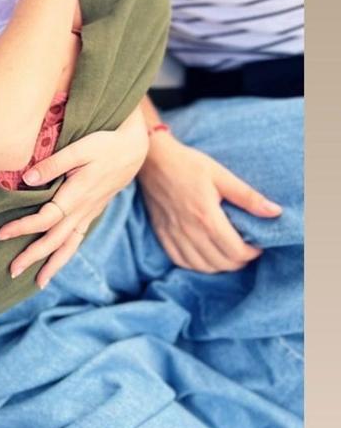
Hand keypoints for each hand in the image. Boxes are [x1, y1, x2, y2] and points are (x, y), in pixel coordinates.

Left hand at [0, 106, 148, 287]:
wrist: (133, 150)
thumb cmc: (104, 144)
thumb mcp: (79, 148)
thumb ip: (53, 164)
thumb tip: (27, 179)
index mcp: (76, 195)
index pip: (45, 219)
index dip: (22, 228)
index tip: (1, 234)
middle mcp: (83, 210)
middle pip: (54, 240)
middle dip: (33, 256)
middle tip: (12, 271)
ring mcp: (89, 213)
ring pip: (70, 246)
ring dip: (53, 265)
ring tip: (39, 282)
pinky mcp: (93, 212)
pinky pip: (78, 239)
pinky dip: (67, 254)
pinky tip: (58, 262)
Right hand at [137, 131, 282, 272]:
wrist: (153, 160)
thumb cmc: (189, 165)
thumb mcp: (221, 175)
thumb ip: (248, 197)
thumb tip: (275, 212)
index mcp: (207, 218)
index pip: (235, 251)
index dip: (252, 253)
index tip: (257, 246)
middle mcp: (190, 232)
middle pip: (221, 263)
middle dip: (238, 261)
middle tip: (245, 250)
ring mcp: (174, 235)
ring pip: (201, 267)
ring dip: (219, 266)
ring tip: (227, 254)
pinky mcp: (162, 234)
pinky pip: (180, 261)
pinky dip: (195, 265)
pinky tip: (204, 256)